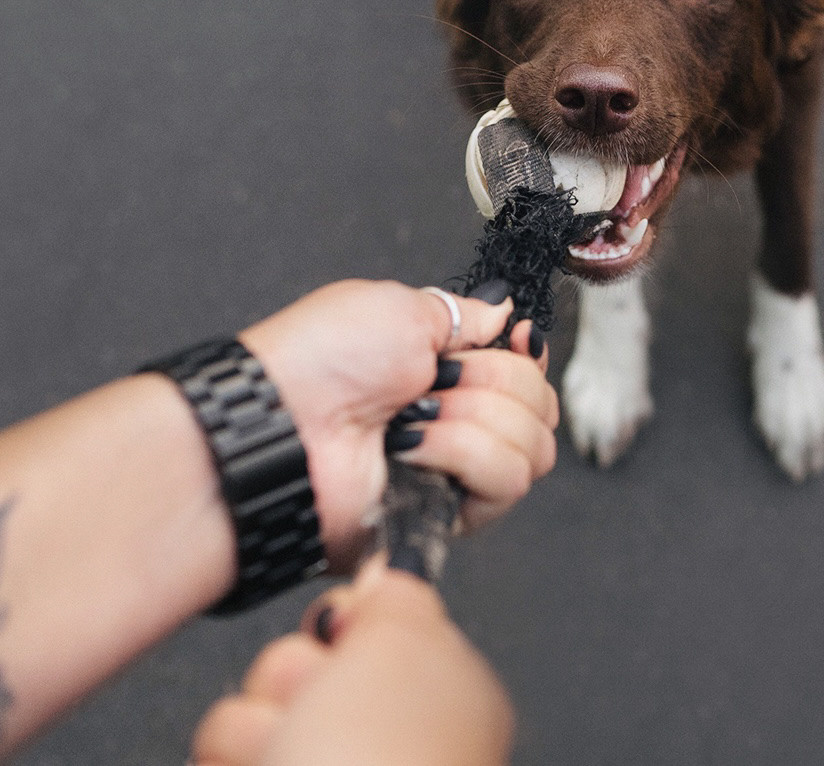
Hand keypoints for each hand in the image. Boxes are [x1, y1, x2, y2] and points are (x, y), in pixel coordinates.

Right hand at [190, 562, 513, 765]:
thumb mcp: (409, 645)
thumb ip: (399, 596)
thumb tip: (386, 578)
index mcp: (440, 701)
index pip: (363, 630)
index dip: (339, 631)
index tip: (338, 643)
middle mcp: (380, 751)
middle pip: (294, 674)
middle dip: (284, 684)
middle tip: (312, 716)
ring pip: (243, 724)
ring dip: (246, 734)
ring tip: (280, 762)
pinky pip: (217, 759)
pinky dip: (228, 764)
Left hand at [242, 280, 558, 568]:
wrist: (283, 424)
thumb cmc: (320, 361)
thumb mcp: (400, 308)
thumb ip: (464, 313)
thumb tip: (504, 312)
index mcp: (443, 371)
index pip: (527, 373)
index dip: (527, 357)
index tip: (517, 340)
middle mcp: (455, 422)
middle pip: (540, 407)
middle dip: (496, 381)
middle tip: (438, 381)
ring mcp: (454, 471)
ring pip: (532, 446)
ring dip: (475, 419)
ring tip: (415, 418)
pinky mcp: (449, 515)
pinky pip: (505, 481)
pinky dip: (461, 452)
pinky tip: (413, 448)